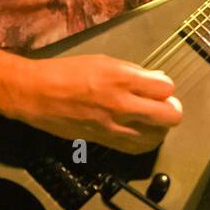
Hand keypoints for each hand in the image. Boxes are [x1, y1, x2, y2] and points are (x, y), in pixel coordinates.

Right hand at [10, 54, 182, 154]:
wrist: (37, 95)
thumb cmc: (68, 72)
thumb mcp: (103, 62)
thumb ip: (133, 73)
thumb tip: (157, 81)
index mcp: (122, 79)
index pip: (166, 88)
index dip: (165, 87)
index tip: (157, 87)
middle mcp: (123, 104)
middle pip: (170, 116)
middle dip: (171, 109)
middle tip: (162, 105)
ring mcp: (115, 126)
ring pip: (158, 135)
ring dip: (159, 127)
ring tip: (151, 119)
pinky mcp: (106, 141)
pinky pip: (138, 147)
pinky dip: (145, 140)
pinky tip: (140, 133)